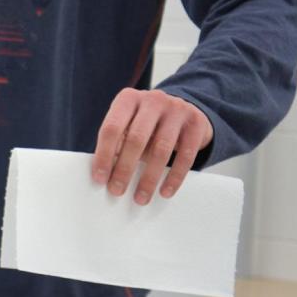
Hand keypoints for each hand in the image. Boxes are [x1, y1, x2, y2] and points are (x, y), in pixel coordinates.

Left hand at [90, 89, 213, 203]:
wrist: (184, 111)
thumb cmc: (148, 124)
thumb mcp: (129, 126)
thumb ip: (116, 143)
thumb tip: (103, 174)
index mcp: (128, 98)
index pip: (111, 128)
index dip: (103, 155)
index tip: (100, 178)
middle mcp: (153, 100)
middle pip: (136, 138)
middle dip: (124, 169)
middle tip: (117, 191)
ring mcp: (177, 109)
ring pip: (161, 149)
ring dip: (149, 178)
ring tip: (141, 197)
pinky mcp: (196, 122)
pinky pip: (185, 155)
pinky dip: (174, 177)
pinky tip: (165, 191)